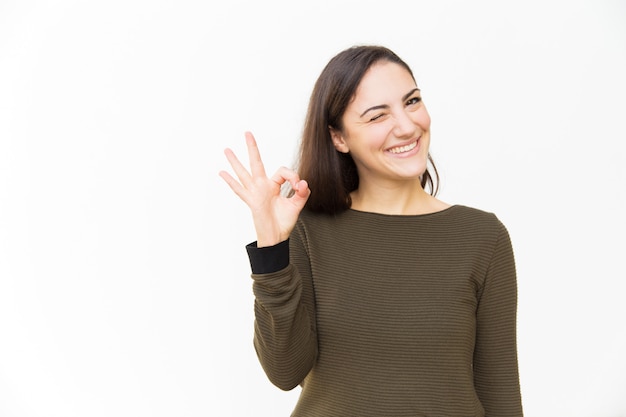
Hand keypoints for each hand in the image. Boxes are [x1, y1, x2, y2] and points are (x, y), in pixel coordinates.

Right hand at [219, 132, 310, 246]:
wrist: (276, 237)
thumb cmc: (284, 222)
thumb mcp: (297, 205)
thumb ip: (302, 193)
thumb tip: (303, 182)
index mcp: (274, 185)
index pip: (281, 171)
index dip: (292, 176)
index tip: (299, 185)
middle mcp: (263, 186)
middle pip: (256, 163)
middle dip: (252, 148)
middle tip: (247, 133)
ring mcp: (255, 193)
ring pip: (244, 173)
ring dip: (235, 161)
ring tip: (227, 150)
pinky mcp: (251, 201)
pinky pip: (240, 190)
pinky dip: (230, 182)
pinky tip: (222, 173)